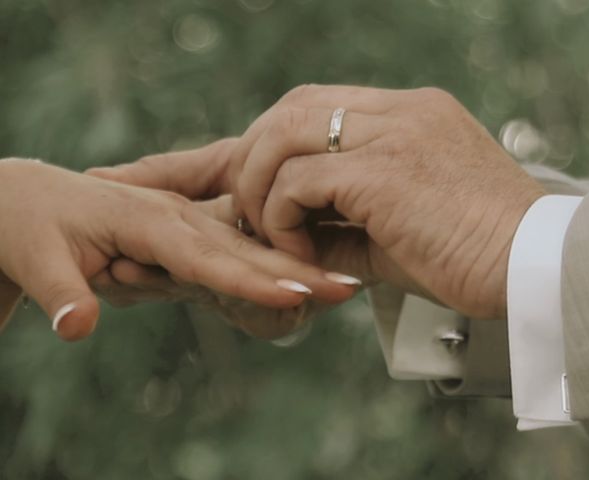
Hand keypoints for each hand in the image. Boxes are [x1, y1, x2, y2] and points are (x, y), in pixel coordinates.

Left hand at [0, 160, 355, 340]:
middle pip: (247, 250)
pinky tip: (303, 274)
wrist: (26, 198)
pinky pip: (232, 247)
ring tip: (342, 285)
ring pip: (249, 246)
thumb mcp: (35, 256)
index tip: (301, 295)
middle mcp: (178, 219)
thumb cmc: (30, 225)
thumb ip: (61, 291)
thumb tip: (77, 327)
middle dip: (298, 271)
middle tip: (347, 290)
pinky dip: (270, 262)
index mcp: (149, 220)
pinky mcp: (187, 230)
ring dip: (295, 265)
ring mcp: (187, 223)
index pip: (212, 258)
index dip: (255, 280)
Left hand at [225, 85, 545, 318]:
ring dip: (259, 187)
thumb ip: (348, 217)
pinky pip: (298, 180)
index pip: (318, 104)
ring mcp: (392, 136)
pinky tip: (298, 252)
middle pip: (290, 107)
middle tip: (249, 208)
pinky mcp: (383, 173)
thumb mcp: (402, 224)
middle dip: (254, 158)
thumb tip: (293, 231)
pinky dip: (281, 217)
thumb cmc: (473, 253)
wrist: (531, 269)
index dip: (277, 143)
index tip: (264, 188)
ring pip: (283, 134)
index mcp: (409, 115)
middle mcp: (399, 113)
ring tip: (268, 232)